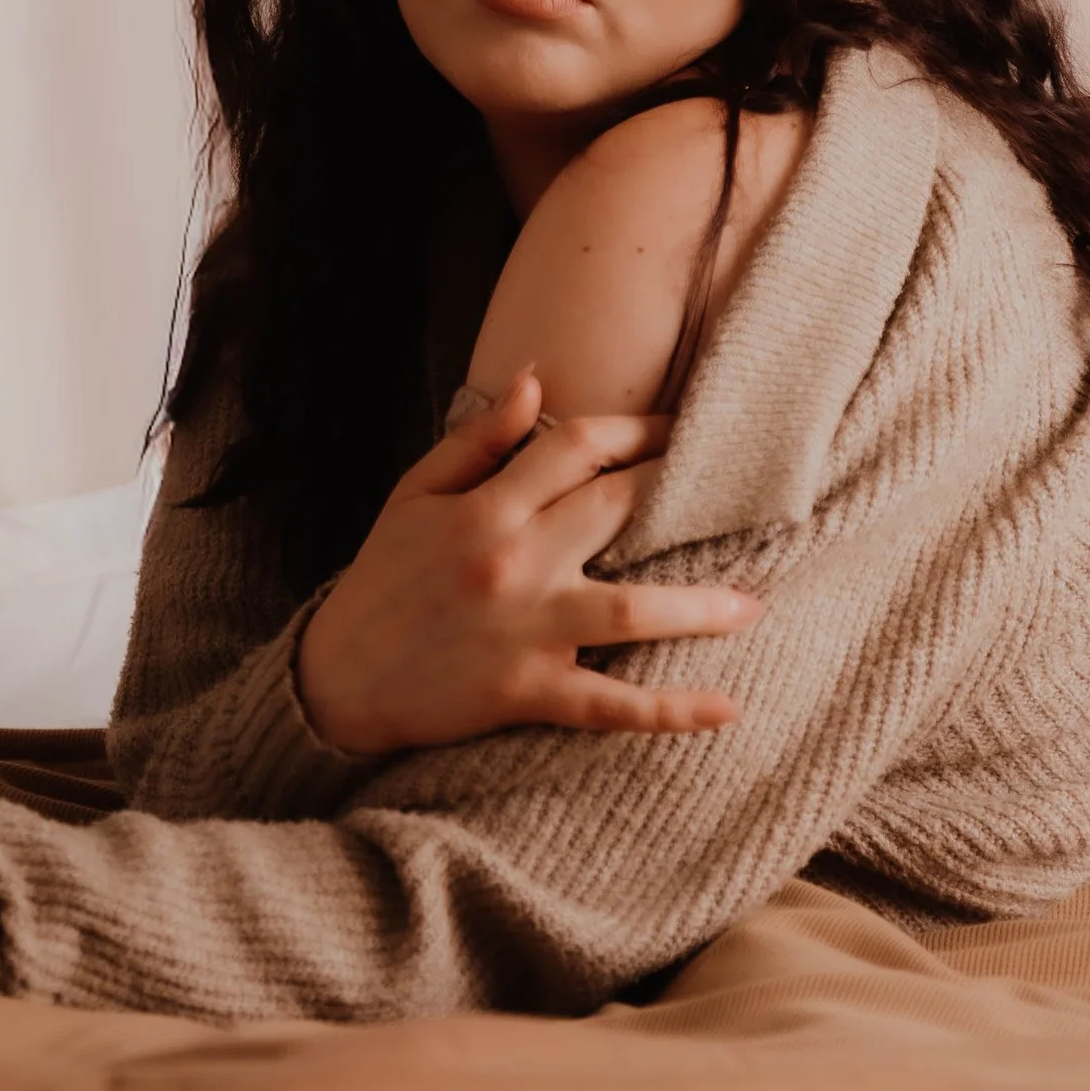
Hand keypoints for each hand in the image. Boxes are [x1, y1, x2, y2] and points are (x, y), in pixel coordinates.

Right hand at [294, 368, 763, 756]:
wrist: (336, 680)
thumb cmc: (382, 581)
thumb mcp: (414, 496)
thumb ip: (478, 440)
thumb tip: (537, 380)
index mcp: (485, 508)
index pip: (576, 446)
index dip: (635, 430)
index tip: (678, 429)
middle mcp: (513, 562)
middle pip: (618, 509)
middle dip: (680, 492)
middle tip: (738, 489)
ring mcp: (526, 630)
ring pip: (633, 611)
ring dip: (701, 606)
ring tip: (753, 603)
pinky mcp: (528, 692)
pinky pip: (610, 703)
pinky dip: (670, 710)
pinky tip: (726, 708)